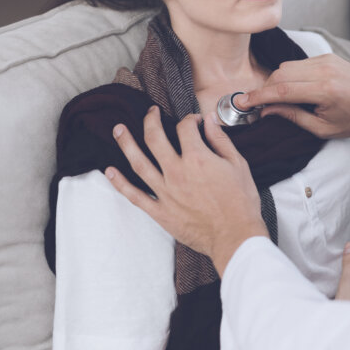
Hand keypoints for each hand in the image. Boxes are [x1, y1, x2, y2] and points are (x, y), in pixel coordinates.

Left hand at [104, 108, 268, 273]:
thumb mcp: (238, 165)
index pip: (186, 128)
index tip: (194, 121)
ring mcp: (165, 192)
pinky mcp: (160, 212)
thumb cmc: (241, 202)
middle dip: (150, 121)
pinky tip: (109, 171)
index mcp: (197, 158)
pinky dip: (120, 183)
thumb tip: (209, 121)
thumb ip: (221, 140)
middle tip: (150, 112)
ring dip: (126, 144)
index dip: (190, 120)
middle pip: (155, 138)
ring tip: (118, 130)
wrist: (235, 236)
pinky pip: (135, 196)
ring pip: (139, 163)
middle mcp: (176, 172)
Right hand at [236, 54, 349, 138]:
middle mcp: (324, 70)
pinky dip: (289, 75)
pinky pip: (298, 64)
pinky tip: (294, 90)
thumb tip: (267, 111)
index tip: (243, 102)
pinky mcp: (326, 56)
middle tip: (260, 105)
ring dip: (276, 82)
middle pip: (280, 74)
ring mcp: (325, 60)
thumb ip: (293, 117)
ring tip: (278, 99)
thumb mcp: (323, 128)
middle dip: (265, 89)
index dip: (259, 96)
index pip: (282, 89)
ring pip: (287, 66)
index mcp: (325, 90)